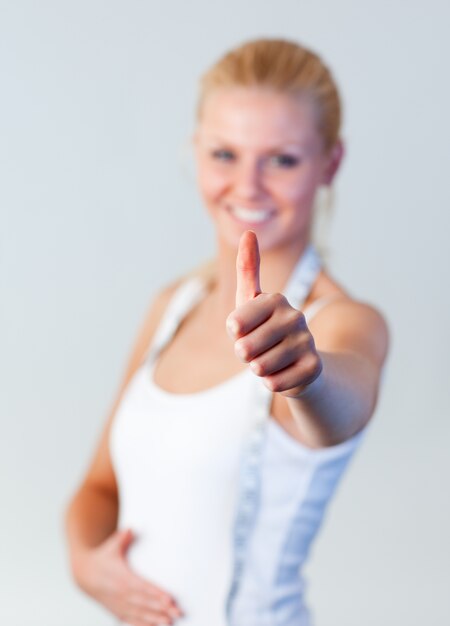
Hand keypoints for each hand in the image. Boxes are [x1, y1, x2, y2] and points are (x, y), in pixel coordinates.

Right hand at [74, 528, 183, 625]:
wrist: (84, 574)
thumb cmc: (102, 557)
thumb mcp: (110, 545)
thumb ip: (122, 537)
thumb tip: (130, 529)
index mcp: (121, 578)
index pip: (142, 587)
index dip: (155, 594)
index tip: (168, 599)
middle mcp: (120, 594)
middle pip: (144, 603)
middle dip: (161, 609)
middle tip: (177, 612)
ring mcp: (118, 605)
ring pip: (139, 615)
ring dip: (155, 620)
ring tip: (170, 622)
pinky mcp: (117, 611)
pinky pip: (131, 621)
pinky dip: (142, 625)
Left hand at [226, 231, 322, 397]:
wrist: (300, 364)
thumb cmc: (266, 330)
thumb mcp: (251, 301)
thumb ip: (247, 269)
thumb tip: (249, 231)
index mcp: (276, 300)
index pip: (235, 323)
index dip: (233, 332)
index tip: (240, 329)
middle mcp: (295, 317)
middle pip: (245, 348)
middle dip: (244, 355)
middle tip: (254, 350)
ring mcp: (307, 342)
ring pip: (260, 367)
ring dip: (258, 369)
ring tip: (268, 361)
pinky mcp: (314, 367)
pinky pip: (276, 384)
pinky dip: (272, 383)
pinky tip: (282, 374)